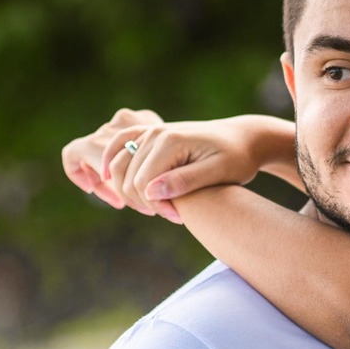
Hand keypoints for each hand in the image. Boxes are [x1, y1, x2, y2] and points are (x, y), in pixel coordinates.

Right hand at [62, 110, 295, 223]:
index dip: (157, 207)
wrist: (244, 138)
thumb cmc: (238, 158)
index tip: (180, 218)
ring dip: (128, 190)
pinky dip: (110, 160)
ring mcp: (152, 130)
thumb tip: (151, 191)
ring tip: (157, 206)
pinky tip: (105, 177)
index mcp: (171, 141)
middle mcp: (156, 132)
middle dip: (146, 202)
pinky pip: (120, 145)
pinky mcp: (151, 133)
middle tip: (173, 215)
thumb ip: (185, 180)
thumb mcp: (219, 172)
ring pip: (119, 165)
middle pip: (128, 178)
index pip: (143, 184)